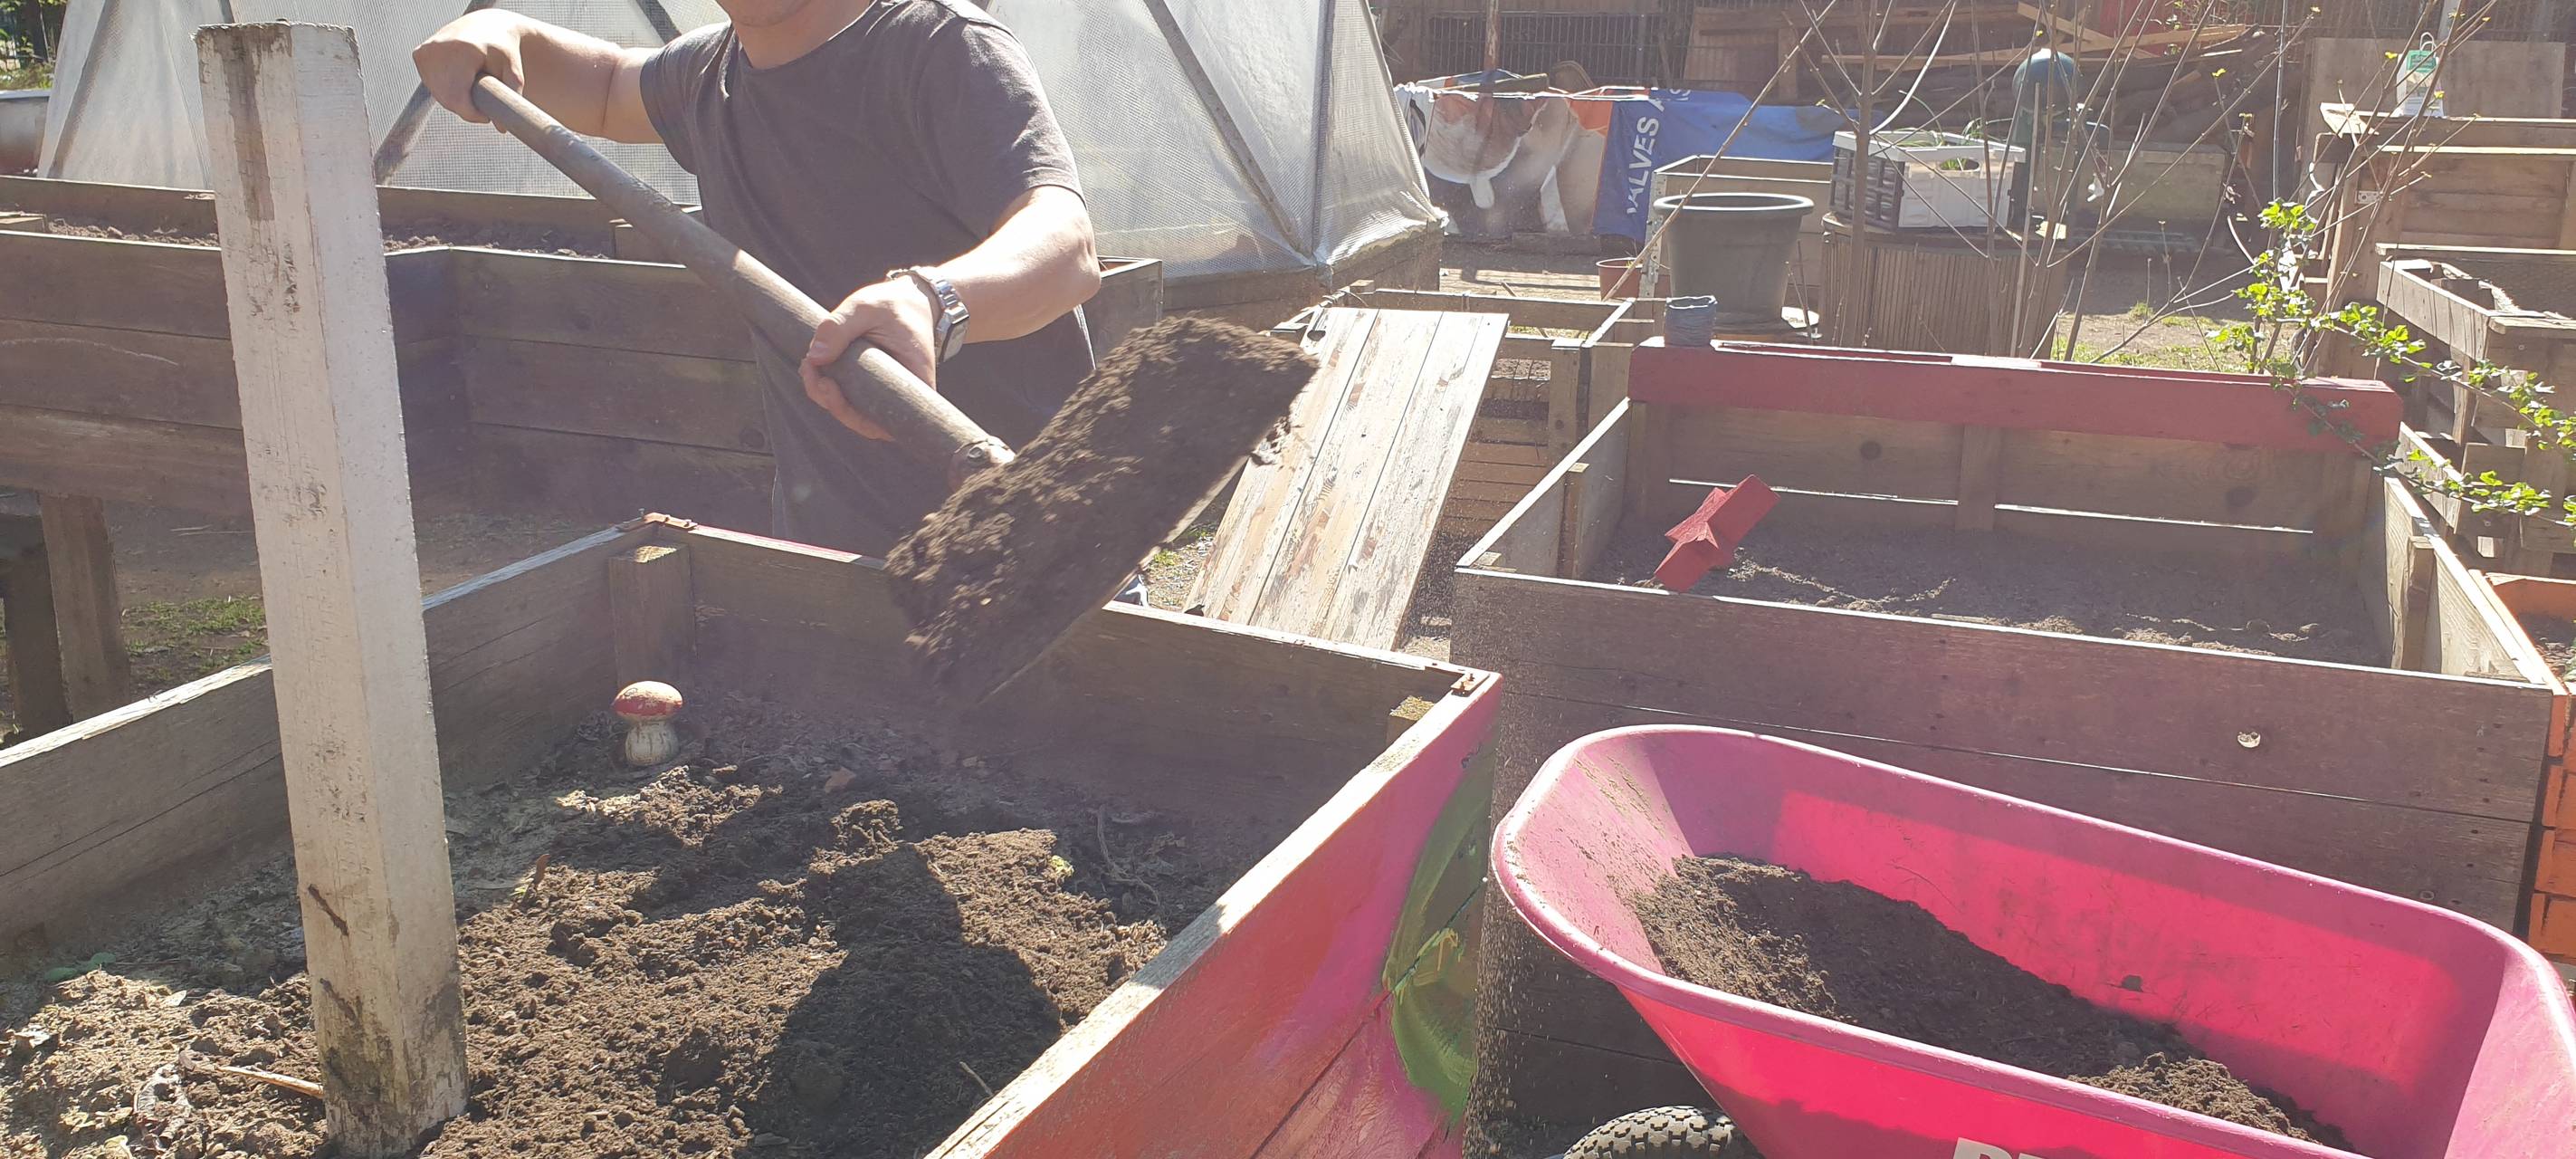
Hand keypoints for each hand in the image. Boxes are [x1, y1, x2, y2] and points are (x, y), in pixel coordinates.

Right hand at [413, 11, 525, 128]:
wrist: (485, 26)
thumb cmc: (502, 50)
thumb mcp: (513, 71)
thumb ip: (511, 98)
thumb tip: (502, 130)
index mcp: (463, 51)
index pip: (459, 99)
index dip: (472, 114)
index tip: (487, 117)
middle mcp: (440, 48)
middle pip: (447, 99)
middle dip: (465, 108)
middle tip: (482, 103)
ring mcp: (427, 51)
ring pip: (438, 94)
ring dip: (455, 99)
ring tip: (472, 86)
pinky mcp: (419, 54)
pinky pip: (431, 85)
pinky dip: (445, 88)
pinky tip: (459, 77)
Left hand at [801, 277, 940, 441]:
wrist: (909, 299)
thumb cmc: (893, 304)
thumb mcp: (866, 306)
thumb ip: (839, 327)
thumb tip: (814, 358)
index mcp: (915, 382)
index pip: (887, 423)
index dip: (854, 418)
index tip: (830, 387)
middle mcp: (901, 394)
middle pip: (865, 421)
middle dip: (831, 403)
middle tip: (810, 369)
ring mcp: (885, 392)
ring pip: (854, 411)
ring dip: (824, 394)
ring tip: (809, 364)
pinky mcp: (871, 385)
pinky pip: (851, 397)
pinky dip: (829, 386)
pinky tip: (814, 366)